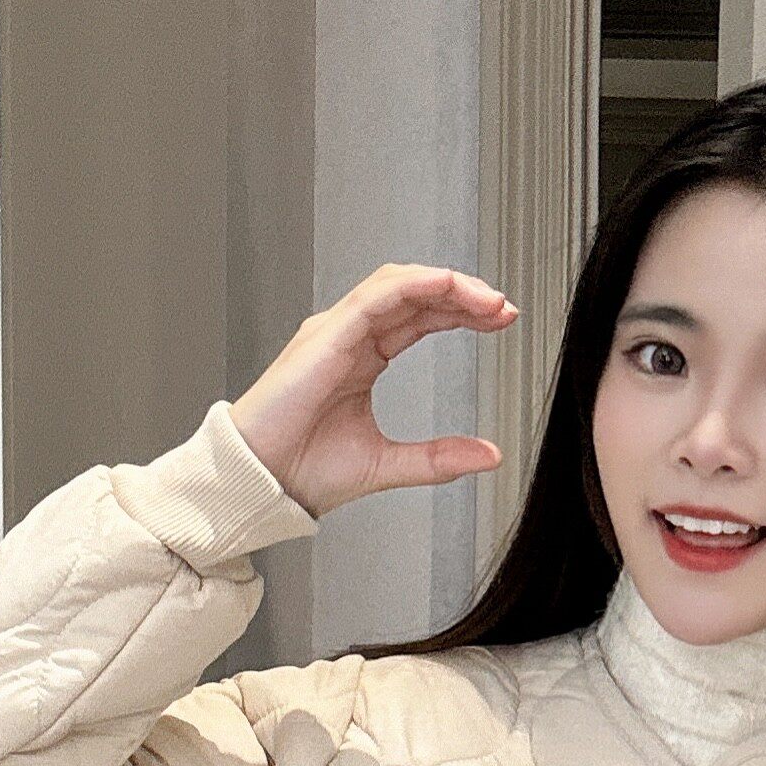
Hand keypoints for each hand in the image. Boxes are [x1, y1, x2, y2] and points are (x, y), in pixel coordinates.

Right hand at [228, 263, 519, 518]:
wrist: (261, 482)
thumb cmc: (303, 470)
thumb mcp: (388, 464)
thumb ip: (439, 458)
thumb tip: (489, 455)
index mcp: (362, 358)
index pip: (420, 317)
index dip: (462, 312)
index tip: (502, 320)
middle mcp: (350, 336)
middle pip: (415, 294)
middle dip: (463, 294)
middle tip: (504, 307)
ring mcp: (335, 331)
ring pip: (397, 284)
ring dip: (445, 285)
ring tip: (486, 300)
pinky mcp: (324, 336)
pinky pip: (374, 296)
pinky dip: (413, 285)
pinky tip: (446, 286)